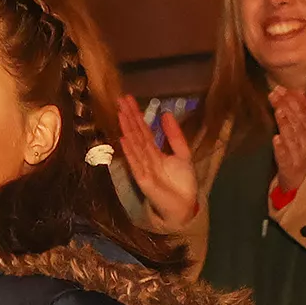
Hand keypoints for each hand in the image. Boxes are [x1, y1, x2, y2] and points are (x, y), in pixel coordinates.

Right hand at [116, 95, 199, 226]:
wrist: (185, 204)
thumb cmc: (182, 182)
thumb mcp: (182, 154)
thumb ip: (174, 136)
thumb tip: (165, 114)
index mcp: (154, 151)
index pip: (143, 129)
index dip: (137, 114)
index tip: (128, 99)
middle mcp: (145, 157)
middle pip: (136, 134)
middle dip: (129, 117)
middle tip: (120, 100)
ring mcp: (142, 167)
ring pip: (134, 144)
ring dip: (127, 129)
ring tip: (121, 114)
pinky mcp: (143, 178)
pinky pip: (136, 163)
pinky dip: (130, 151)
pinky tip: (124, 139)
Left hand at [270, 86, 305, 193]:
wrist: (301, 180)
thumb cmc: (299, 151)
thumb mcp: (302, 131)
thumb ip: (300, 112)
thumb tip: (299, 91)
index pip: (303, 112)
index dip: (294, 100)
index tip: (281, 88)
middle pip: (298, 122)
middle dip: (287, 107)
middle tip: (274, 94)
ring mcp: (298, 154)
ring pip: (293, 138)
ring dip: (286, 124)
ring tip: (278, 112)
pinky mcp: (289, 166)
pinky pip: (286, 157)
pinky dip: (281, 148)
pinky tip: (275, 139)